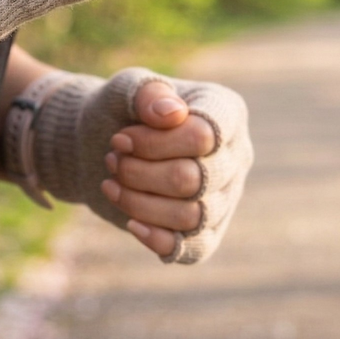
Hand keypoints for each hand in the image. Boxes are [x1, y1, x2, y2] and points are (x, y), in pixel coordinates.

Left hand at [103, 79, 218, 259]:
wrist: (105, 145)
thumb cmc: (122, 109)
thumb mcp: (126, 89)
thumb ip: (148, 93)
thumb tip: (173, 114)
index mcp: (226, 113)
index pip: (203, 136)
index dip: (155, 143)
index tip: (118, 138)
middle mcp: (234, 156)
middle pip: (193, 179)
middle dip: (139, 173)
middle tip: (111, 159)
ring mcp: (224, 197)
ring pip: (191, 216)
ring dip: (139, 203)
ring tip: (111, 183)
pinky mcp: (206, 231)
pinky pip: (192, 249)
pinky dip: (157, 239)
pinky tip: (131, 223)